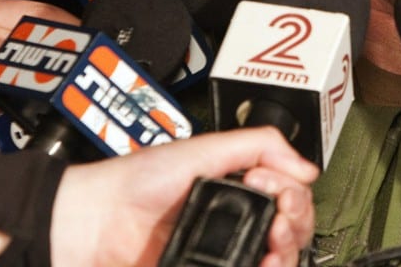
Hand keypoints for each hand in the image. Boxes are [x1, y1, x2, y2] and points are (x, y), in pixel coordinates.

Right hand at [0, 0, 80, 144]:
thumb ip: (4, 36)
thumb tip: (61, 52)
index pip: (41, 13)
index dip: (74, 31)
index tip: (97, 46)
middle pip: (38, 50)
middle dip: (67, 71)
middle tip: (90, 86)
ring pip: (23, 84)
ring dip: (47, 103)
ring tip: (68, 112)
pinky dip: (16, 129)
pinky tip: (29, 135)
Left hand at [48, 126, 319, 266]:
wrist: (94, 222)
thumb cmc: (134, 182)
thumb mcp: (203, 148)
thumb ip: (259, 144)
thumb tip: (305, 167)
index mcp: (237, 187)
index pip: (289, 195)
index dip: (291, 190)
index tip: (269, 181)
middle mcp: (234, 220)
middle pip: (292, 231)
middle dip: (296, 222)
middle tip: (280, 218)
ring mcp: (222, 252)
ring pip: (278, 260)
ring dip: (285, 251)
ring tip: (272, 244)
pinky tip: (261, 263)